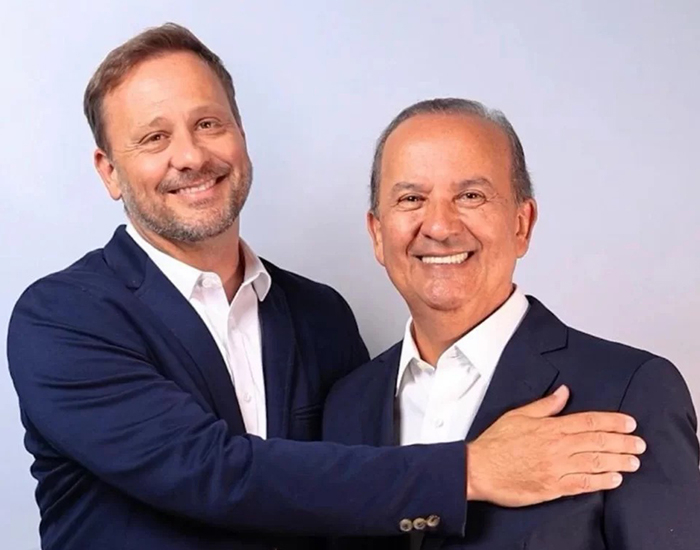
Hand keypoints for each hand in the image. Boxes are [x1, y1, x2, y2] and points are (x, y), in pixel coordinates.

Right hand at [466, 385, 645, 506]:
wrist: (479, 469)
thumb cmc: (496, 442)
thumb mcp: (518, 415)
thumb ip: (545, 405)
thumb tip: (564, 392)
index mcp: (551, 427)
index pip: (590, 421)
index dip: (613, 421)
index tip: (629, 423)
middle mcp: (558, 446)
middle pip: (598, 441)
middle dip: (622, 442)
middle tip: (639, 443)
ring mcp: (557, 468)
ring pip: (596, 462)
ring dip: (618, 461)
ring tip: (634, 461)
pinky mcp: (553, 487)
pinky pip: (583, 484)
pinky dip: (601, 481)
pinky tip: (615, 479)